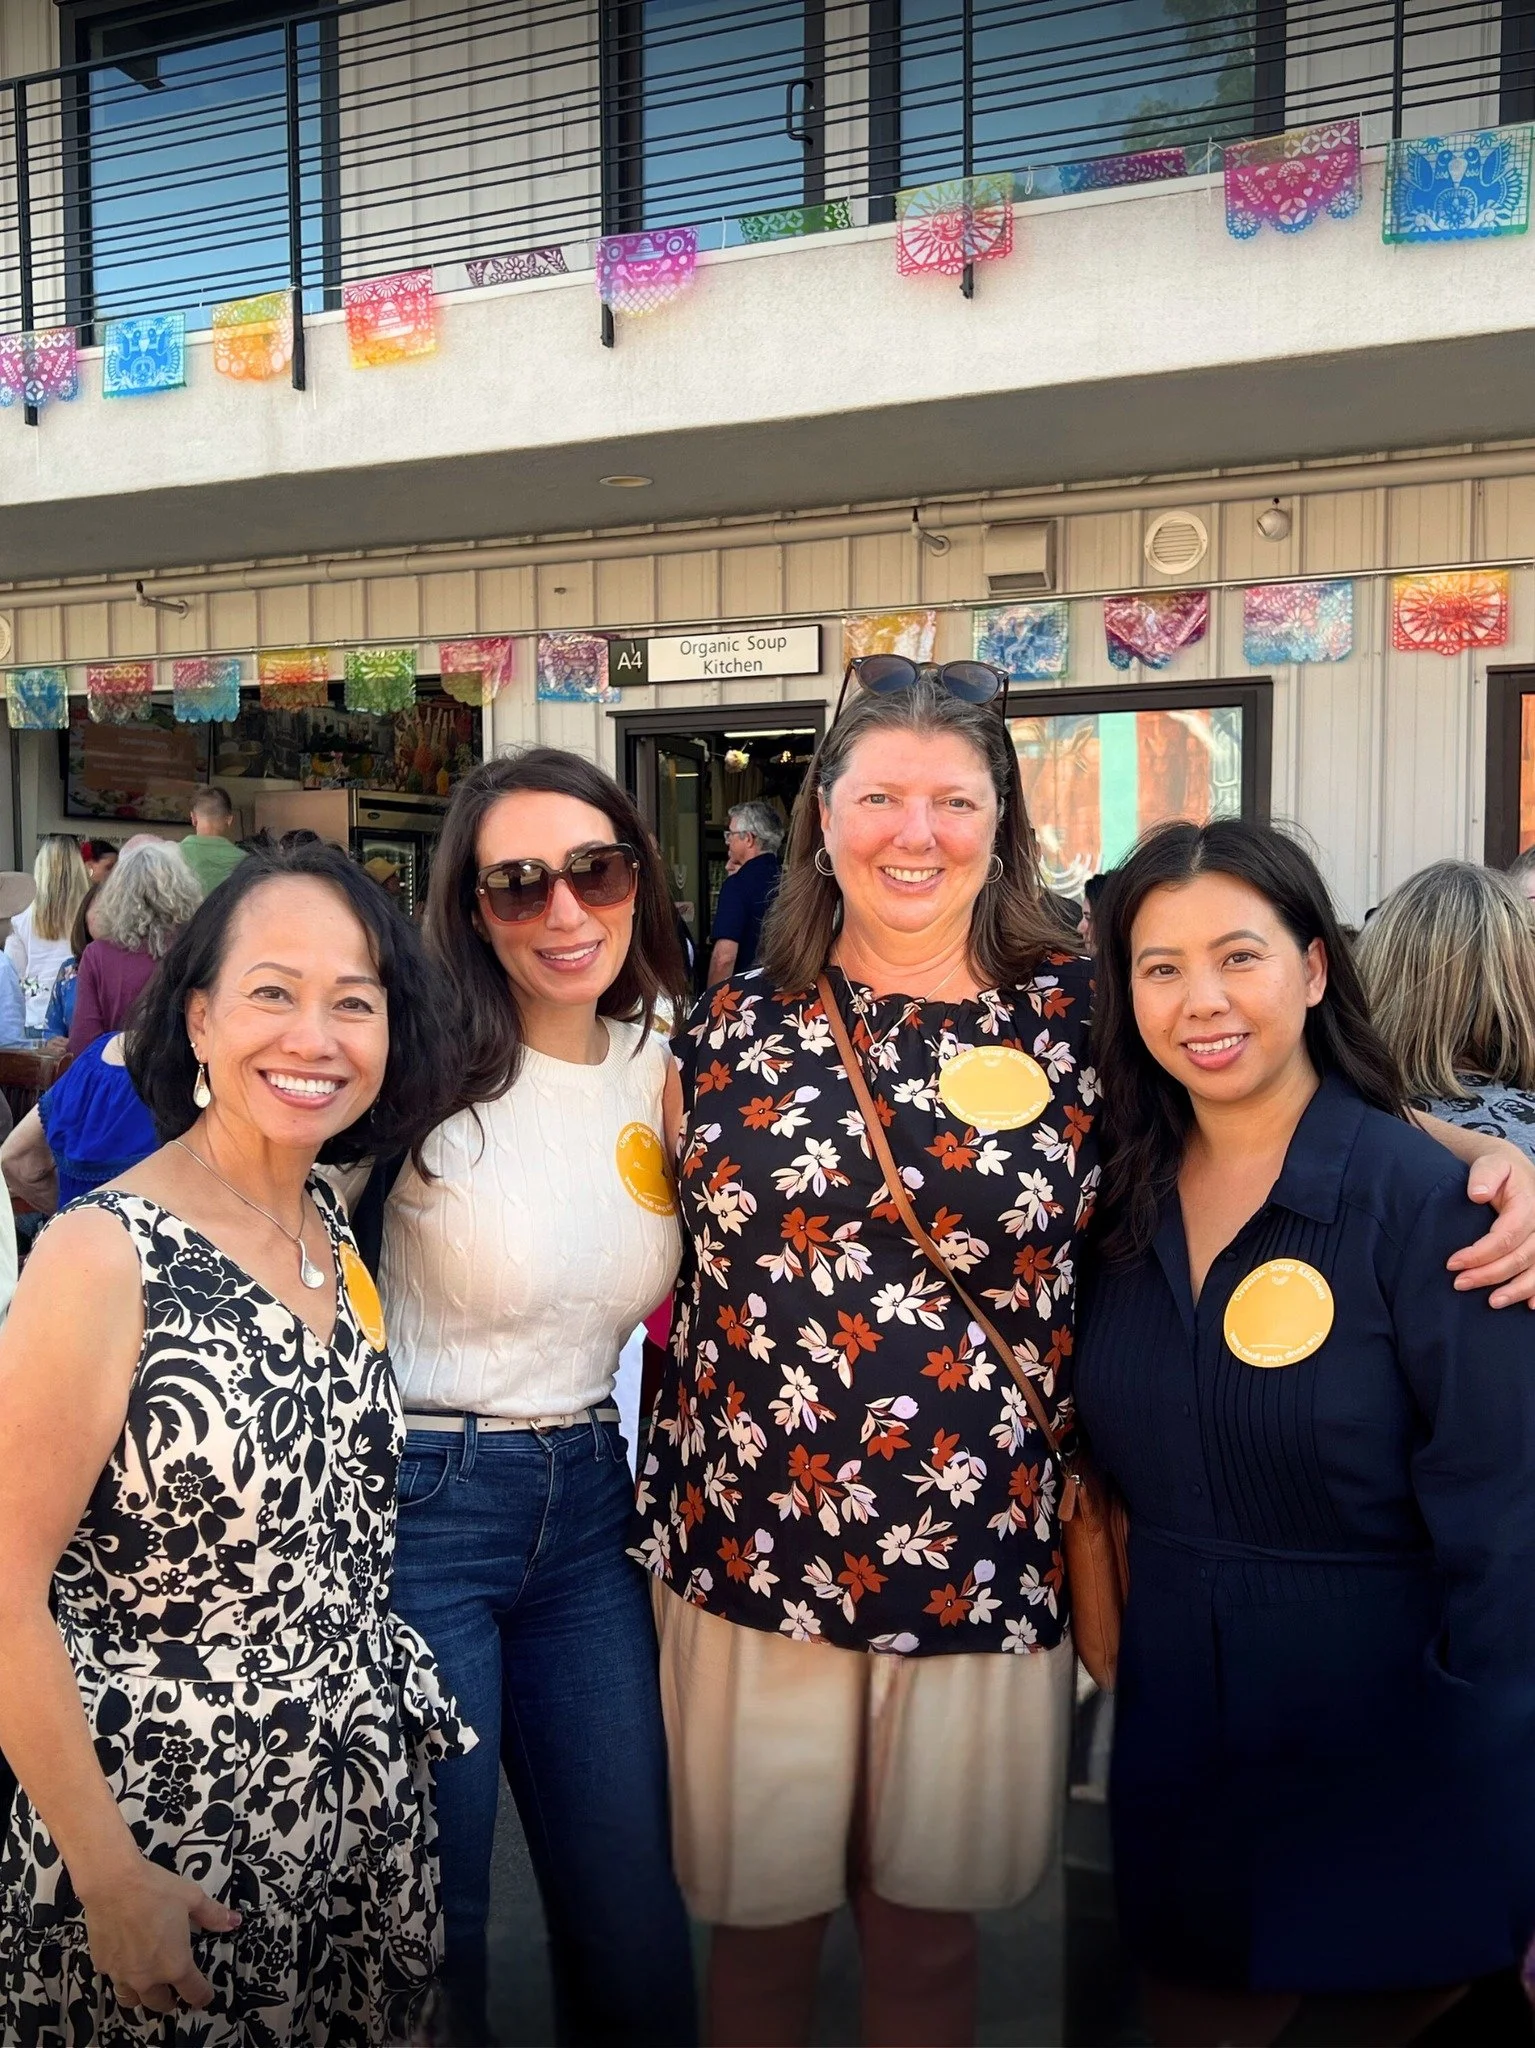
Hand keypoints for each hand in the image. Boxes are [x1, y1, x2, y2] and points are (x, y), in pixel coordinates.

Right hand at [80, 1854, 239, 2014]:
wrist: (113, 1884)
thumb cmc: (157, 1890)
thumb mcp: (192, 1898)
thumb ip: (213, 1915)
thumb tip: (235, 1922)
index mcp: (175, 1965)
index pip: (193, 1992)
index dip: (202, 1997)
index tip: (205, 1998)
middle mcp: (148, 1978)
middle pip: (160, 2004)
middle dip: (171, 2001)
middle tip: (175, 1993)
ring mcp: (122, 1975)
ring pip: (133, 2000)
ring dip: (144, 1997)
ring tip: (149, 1986)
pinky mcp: (102, 1965)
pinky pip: (115, 1979)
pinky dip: (123, 1977)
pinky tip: (126, 1961)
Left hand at [1447, 1141, 1534, 1308]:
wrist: (1514, 1170)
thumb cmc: (1498, 1169)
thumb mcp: (1490, 1164)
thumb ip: (1484, 1176)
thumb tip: (1476, 1195)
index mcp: (1528, 1205)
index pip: (1506, 1236)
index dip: (1480, 1253)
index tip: (1452, 1263)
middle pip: (1520, 1257)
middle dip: (1490, 1274)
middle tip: (1459, 1284)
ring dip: (1516, 1290)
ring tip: (1492, 1302)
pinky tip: (1530, 1306)